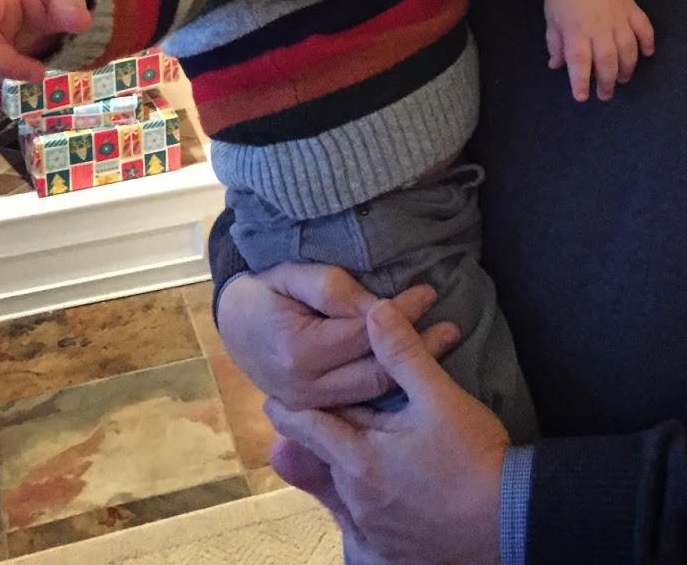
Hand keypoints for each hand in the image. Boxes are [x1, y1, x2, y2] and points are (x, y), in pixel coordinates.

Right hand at [217, 262, 460, 408]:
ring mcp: (313, 406)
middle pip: (375, 373)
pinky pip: (362, 403)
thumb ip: (334, 289)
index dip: (399, 313)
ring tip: (444, 345)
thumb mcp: (292, 276)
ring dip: (411, 373)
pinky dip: (390, 387)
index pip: (363, 333)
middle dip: (417, 349)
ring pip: (372, 393)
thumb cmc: (265, 293)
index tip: (429, 292)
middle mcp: (307, 389)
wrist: (235, 325)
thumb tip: (379, 306)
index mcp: (300, 353)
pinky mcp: (318, 411)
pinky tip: (415, 372)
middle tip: (452, 327)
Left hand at [266, 297, 507, 564]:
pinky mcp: (391, 549)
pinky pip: (361, 526)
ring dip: (339, 469)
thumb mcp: (439, 396)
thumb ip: (403, 352)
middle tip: (309, 420)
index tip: (272, 399)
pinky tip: (369, 499)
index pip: (309, 428)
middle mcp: (356, 498)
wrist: (509, 520)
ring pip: (343, 492)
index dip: (288, 412)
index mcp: (359, 459)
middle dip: (318, 438)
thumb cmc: (474, 457)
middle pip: (325, 460)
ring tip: (341, 451)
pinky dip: (358, 506)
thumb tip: (374, 311)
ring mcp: (373, 528)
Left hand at [543, 0, 653, 100]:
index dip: (581, 82)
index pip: (580, 62)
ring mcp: (618, 17)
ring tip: (623, 78)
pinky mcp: (632, 7)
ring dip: (628, 68)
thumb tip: (557, 66)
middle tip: (606, 94)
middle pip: (608, 61)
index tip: (582, 97)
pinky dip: (648, 42)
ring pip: (629, 49)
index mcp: (576, 30)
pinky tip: (646, 53)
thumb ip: (555, 43)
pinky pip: (644, 28)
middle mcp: (599, 27)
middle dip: (608, 82)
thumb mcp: (551, 18)